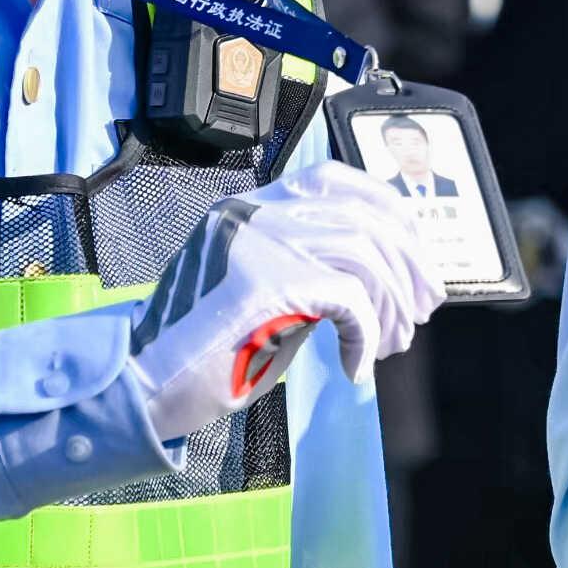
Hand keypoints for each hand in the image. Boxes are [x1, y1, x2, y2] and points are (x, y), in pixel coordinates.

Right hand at [127, 156, 449, 440]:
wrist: (143, 387)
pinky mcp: (266, 283)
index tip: (415, 249)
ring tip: (394, 342)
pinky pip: (347, 299)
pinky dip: (366, 334)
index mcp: (249, 208)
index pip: (334, 179)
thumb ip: (310, 269)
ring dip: (392, 303)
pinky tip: (359, 365)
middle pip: (361, 216)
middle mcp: (253, 213)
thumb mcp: (261, 292)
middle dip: (407, 262)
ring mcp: (258, 243)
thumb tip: (386, 275)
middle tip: (425, 306)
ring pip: (362, 253)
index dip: (386, 208)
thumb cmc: (204, 352)